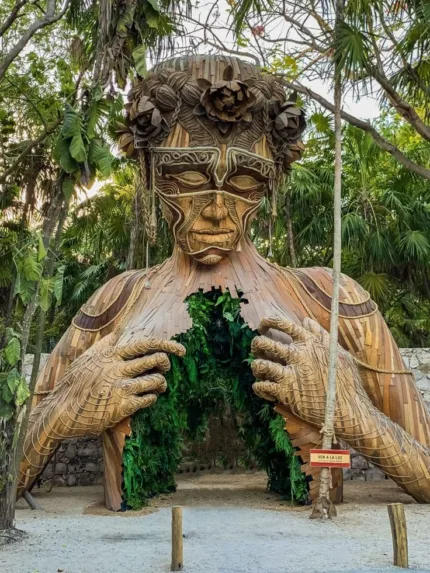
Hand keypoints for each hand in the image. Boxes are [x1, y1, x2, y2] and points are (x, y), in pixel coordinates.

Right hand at [45, 334, 185, 436]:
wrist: (61, 412)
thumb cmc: (74, 384)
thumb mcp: (87, 358)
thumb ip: (105, 344)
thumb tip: (117, 330)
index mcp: (111, 355)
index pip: (145, 344)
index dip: (167, 345)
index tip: (181, 350)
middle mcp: (118, 369)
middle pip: (156, 360)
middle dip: (166, 364)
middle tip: (164, 369)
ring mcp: (121, 388)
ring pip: (156, 381)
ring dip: (160, 384)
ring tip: (157, 386)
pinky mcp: (122, 407)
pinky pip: (148, 399)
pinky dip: (151, 398)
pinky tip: (146, 399)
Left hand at [251, 316, 358, 426]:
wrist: (350, 410)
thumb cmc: (347, 381)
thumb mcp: (338, 352)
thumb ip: (320, 335)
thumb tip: (306, 321)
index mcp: (310, 342)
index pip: (282, 324)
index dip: (268, 321)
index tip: (262, 326)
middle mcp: (298, 355)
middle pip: (264, 343)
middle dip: (256, 345)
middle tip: (258, 350)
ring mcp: (291, 374)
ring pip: (259, 364)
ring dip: (256, 367)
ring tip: (261, 371)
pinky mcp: (286, 393)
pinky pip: (261, 386)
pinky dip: (259, 388)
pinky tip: (265, 390)